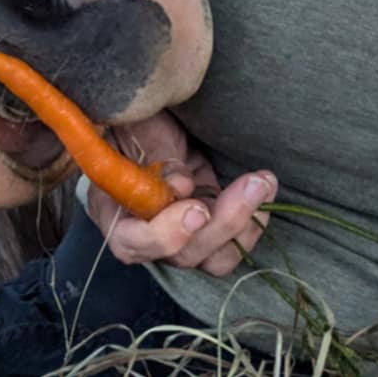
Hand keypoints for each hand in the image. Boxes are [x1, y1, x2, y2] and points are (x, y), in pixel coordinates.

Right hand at [82, 111, 276, 275]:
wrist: (156, 119)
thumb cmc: (138, 119)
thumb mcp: (140, 126)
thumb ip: (156, 155)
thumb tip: (181, 187)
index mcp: (112, 210)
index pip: (131, 242)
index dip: (165, 234)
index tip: (197, 209)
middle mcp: (145, 236)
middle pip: (183, 254)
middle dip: (222, 222)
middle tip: (252, 184)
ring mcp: (180, 237)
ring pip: (213, 258)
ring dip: (243, 225)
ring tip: (263, 183)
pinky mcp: (206, 230)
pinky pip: (232, 246)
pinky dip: (252, 224)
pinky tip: (265, 190)